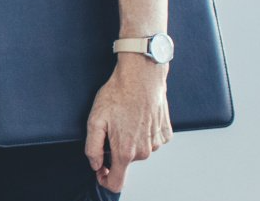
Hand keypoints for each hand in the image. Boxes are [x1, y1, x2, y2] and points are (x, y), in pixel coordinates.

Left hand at [85, 57, 170, 191]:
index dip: (105, 180)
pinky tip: (137, 116)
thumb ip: (93, 148)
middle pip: (126, 162)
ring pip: (138, 150)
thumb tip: (96, 165)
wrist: (142, 77)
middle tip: (110, 127)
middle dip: (115, 150)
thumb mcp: (95, 120)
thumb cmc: (117, 95)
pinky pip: (150, 139)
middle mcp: (144, 151)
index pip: (116, 182)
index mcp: (125, 151)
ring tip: (124, 118)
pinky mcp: (165, 133)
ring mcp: (157, 143)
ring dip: (129, 139)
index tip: (100, 171)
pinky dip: (142, 132)